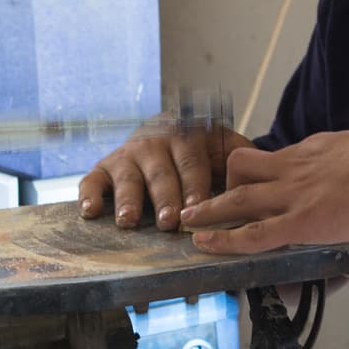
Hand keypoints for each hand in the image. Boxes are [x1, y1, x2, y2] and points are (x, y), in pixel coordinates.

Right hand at [78, 121, 252, 230]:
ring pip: (128, 177)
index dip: (195, 186)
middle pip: (161, 172)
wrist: (173, 127)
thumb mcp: (227, 147)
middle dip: (165, 197)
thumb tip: (259, 188)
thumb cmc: (206, 150)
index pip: (192, 162)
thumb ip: (242, 162)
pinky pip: (93, 179)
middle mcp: (156, 141)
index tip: (197, 208)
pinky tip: (90, 212)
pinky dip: (90, 194)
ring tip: (130, 220)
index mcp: (189, 135)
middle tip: (169, 221)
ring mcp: (129, 153)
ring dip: (129, 199)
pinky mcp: (105, 165)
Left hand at [181, 126, 348, 253]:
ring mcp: (295, 195)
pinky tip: (204, 244)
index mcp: (318, 150)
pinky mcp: (300, 223)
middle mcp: (298, 168)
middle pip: (244, 166)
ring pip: (237, 197)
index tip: (253, 179)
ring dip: (209, 208)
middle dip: (223, 181)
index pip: (278, 157)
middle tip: (207, 194)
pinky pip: (251, 233)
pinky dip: (224, 240)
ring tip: (187, 217)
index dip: (262, 171)